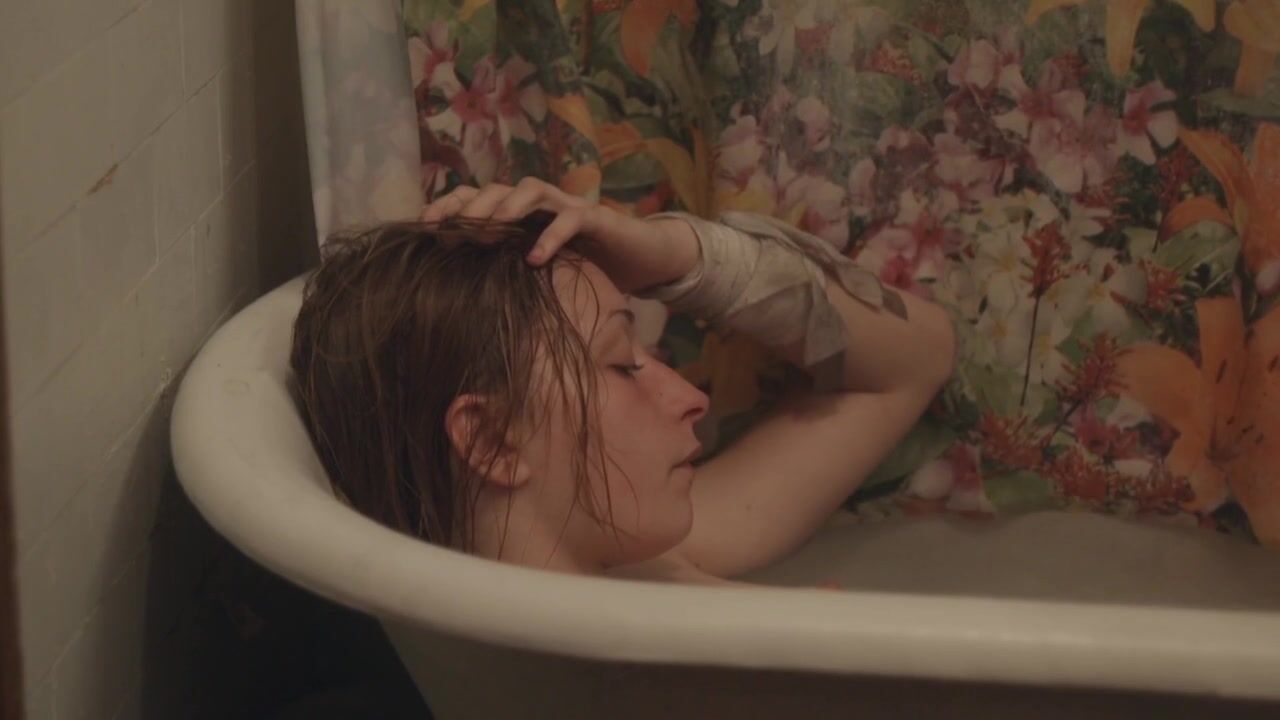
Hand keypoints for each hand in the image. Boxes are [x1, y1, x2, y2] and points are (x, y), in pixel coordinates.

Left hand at [419, 178, 699, 293]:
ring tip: (487, 229)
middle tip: (451, 229)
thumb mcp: (541, 268)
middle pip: (499, 188)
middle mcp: (542, 203)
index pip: (479, 197)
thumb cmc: (587, 264)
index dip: (451, 206)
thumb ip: (509, 267)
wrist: (642, 258)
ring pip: (533, 190)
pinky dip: (551, 236)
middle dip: (472, 205)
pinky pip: (570, 219)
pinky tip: (535, 259)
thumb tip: (460, 289)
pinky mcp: (597, 219)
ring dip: (507, 206)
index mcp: (522, 212)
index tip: (425, 226)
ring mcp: (569, 206)